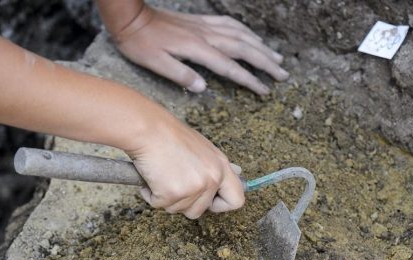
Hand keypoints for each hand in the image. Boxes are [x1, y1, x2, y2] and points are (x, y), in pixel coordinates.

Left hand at [107, 5, 287, 94]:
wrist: (129, 16)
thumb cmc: (138, 42)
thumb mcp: (154, 63)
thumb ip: (180, 75)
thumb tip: (203, 87)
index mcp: (198, 49)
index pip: (231, 68)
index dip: (250, 80)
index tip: (265, 90)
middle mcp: (206, 36)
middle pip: (244, 49)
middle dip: (266, 63)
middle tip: (283, 75)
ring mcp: (205, 26)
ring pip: (241, 35)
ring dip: (261, 46)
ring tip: (276, 58)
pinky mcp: (200, 21)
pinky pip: (230, 24)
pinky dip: (246, 32)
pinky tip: (252, 37)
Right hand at [129, 116, 244, 218]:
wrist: (148, 129)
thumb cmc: (171, 136)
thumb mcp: (204, 149)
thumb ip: (215, 167)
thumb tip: (234, 175)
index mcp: (222, 167)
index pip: (236, 200)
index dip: (220, 205)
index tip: (207, 201)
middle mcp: (212, 179)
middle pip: (199, 210)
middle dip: (183, 202)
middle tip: (174, 181)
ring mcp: (194, 187)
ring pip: (178, 210)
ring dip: (166, 197)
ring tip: (163, 174)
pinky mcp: (173, 193)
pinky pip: (159, 205)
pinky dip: (151, 194)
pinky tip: (151, 176)